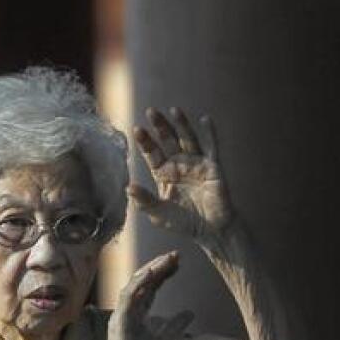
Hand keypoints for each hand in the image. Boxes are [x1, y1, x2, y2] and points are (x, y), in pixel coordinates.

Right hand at [94, 252, 194, 339]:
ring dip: (151, 270)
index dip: (163, 274)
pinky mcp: (119, 319)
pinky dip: (139, 283)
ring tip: (167, 259)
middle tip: (176, 255)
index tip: (178, 264)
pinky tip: (152, 272)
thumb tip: (190, 312)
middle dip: (159, 267)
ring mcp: (122, 313)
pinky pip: (128, 295)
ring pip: (135, 284)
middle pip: (144, 282)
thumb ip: (175, 325)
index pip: (150, 287)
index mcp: (137, 313)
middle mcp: (128, 310)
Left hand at [130, 107, 234, 240]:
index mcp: (163, 173)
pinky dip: (210, 133)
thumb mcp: (158, 213)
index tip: (136, 129)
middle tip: (151, 111)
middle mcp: (178, 164)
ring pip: (187, 139)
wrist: (210, 230)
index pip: (152, 153)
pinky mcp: (213, 167)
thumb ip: (144, 200)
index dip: (145, 141)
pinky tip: (205, 119)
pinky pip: (211, 147)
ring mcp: (196, 164)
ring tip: (174, 109)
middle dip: (160, 126)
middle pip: (167, 140)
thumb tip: (127, 187)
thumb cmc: (182, 222)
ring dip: (181, 124)